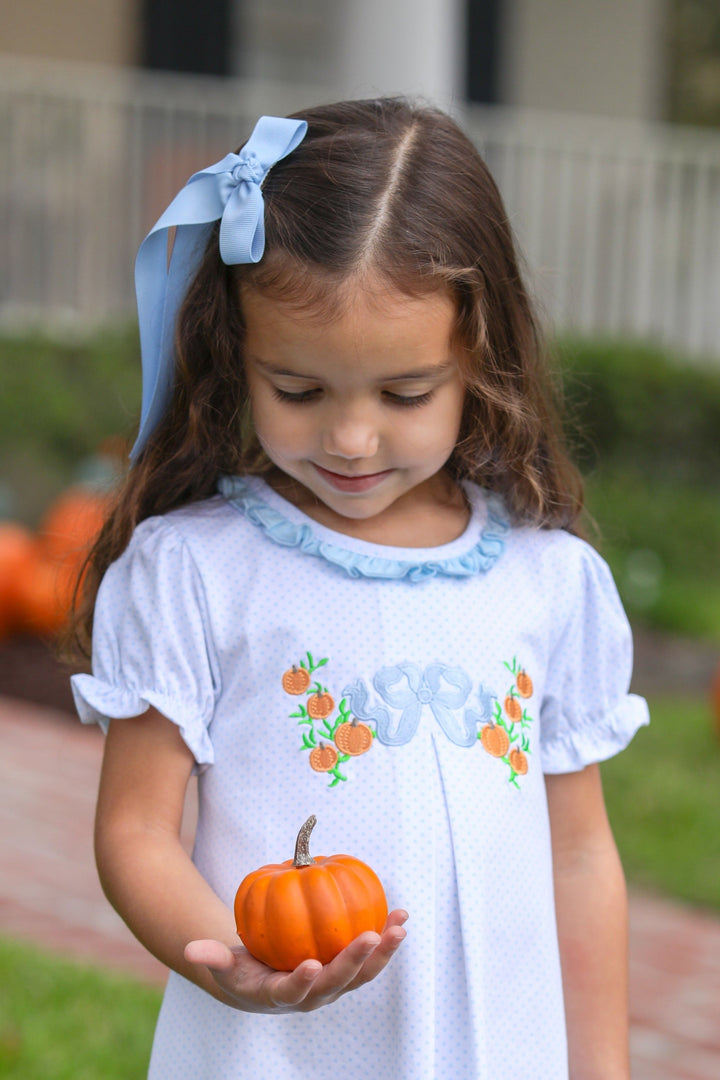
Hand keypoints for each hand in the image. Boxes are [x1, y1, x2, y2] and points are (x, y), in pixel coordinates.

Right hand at [184, 909, 407, 1012]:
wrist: (267, 982)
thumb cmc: (244, 969)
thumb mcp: (225, 965)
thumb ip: (212, 958)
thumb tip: (191, 951)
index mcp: (282, 996)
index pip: (294, 992)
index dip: (302, 982)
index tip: (310, 965)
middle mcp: (314, 996)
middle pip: (338, 983)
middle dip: (355, 961)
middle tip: (370, 936)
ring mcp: (335, 986)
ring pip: (363, 973)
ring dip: (383, 951)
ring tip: (399, 925)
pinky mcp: (349, 972)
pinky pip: (370, 956)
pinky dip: (386, 939)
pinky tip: (400, 915)